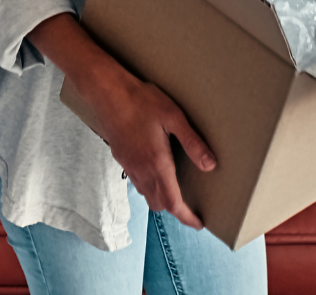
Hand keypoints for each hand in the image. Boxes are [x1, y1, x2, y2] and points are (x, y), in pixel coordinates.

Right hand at [67, 51, 215, 228]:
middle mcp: (141, 170)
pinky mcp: (120, 157)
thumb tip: (210, 165)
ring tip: (174, 188)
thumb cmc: (140, 101)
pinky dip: (148, 184)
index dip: (187, 217)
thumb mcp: (173, 117)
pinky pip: (136, 181)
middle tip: (190, 205)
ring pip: (145, 194)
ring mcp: (128, 164)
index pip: (173, 203)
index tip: (198, 223)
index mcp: (157, 164)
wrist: (106, 92)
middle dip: (175, 209)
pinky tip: (155, 169)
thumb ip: (192, 143)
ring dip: (160, 197)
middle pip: (159, 203)